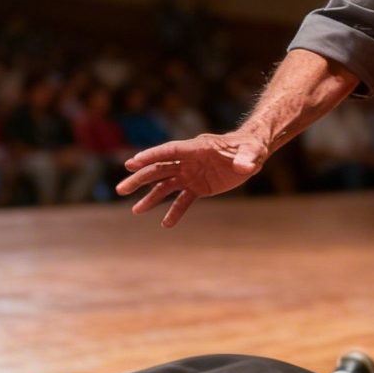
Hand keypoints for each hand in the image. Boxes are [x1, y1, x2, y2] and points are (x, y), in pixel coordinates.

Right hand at [116, 131, 266, 227]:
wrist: (252, 154)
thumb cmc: (251, 148)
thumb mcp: (251, 152)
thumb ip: (245, 159)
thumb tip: (244, 167)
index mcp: (196, 148)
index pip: (169, 151)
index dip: (151, 156)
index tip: (132, 163)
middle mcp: (189, 161)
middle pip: (159, 169)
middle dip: (140, 178)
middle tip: (121, 189)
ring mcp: (192, 174)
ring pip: (166, 185)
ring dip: (150, 197)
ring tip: (135, 211)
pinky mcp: (199, 187)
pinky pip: (183, 200)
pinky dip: (175, 212)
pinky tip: (166, 224)